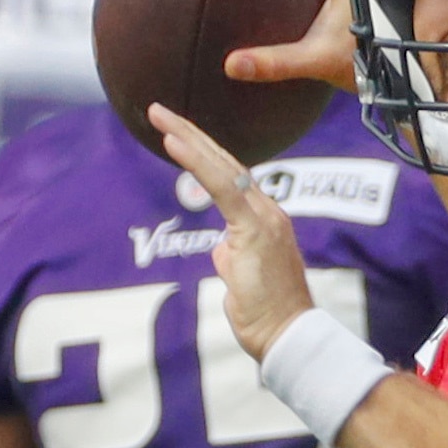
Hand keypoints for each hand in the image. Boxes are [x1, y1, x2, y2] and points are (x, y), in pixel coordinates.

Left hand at [149, 103, 314, 360]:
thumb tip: (223, 249)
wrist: (287, 337)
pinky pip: (222, 185)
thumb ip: (232, 256)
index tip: (177, 134)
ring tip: (161, 118)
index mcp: (264, 220)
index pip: (231, 176)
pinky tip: (174, 142)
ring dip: (189, 138)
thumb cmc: (266, 315)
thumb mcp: (241, 280)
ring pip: (222, 166)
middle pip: (226, 162)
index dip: (203, 153)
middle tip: (160, 111)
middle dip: (192, 134)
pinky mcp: (255, 228)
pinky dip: (195, 161)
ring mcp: (265, 217)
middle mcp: (268, 211)